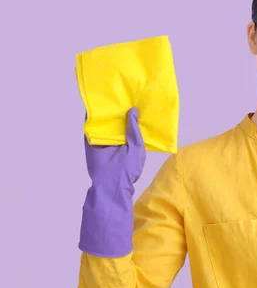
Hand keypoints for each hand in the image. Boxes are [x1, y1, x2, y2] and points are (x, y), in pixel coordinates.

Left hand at [79, 107, 145, 256]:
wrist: (113, 193)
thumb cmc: (121, 171)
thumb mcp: (133, 148)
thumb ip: (133, 129)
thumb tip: (132, 111)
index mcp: (94, 136)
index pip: (95, 114)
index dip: (103, 104)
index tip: (111, 94)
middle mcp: (91, 140)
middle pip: (100, 121)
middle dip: (110, 112)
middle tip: (123, 99)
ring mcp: (95, 148)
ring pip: (104, 130)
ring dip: (114, 123)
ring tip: (127, 110)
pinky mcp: (101, 155)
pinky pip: (108, 139)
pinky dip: (115, 132)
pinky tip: (127, 128)